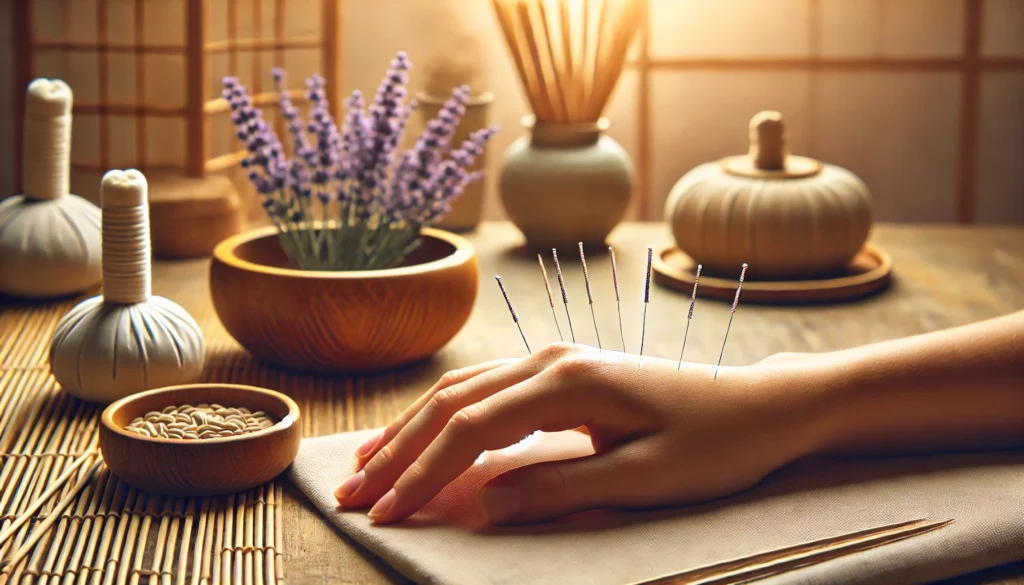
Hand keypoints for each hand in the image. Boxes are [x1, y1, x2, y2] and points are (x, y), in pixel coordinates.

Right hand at [334, 343, 820, 524]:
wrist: (761, 407)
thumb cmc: (715, 445)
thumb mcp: (643, 478)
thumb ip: (558, 489)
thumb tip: (482, 506)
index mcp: (568, 382)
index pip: (471, 429)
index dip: (422, 474)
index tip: (386, 515)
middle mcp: (551, 360)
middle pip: (452, 403)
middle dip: (398, 452)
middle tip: (351, 495)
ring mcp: (555, 361)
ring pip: (461, 391)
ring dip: (411, 430)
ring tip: (366, 465)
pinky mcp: (562, 373)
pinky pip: (487, 392)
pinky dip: (445, 417)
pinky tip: (423, 437)